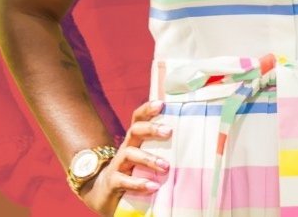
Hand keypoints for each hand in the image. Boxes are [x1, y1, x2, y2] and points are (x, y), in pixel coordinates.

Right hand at [78, 100, 171, 214]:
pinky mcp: (112, 182)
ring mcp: (117, 165)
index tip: (162, 104)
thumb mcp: (145, 158)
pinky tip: (153, 186)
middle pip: (134, 131)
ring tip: (166, 167)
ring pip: (129, 154)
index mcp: (134, 141)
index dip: (147, 109)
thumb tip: (193, 144)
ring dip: (149, 159)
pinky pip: (123, 181)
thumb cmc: (133, 172)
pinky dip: (139, 184)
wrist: (104, 192)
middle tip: (169, 132)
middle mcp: (125, 148)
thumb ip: (162, 150)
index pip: (138, 119)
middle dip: (151, 129)